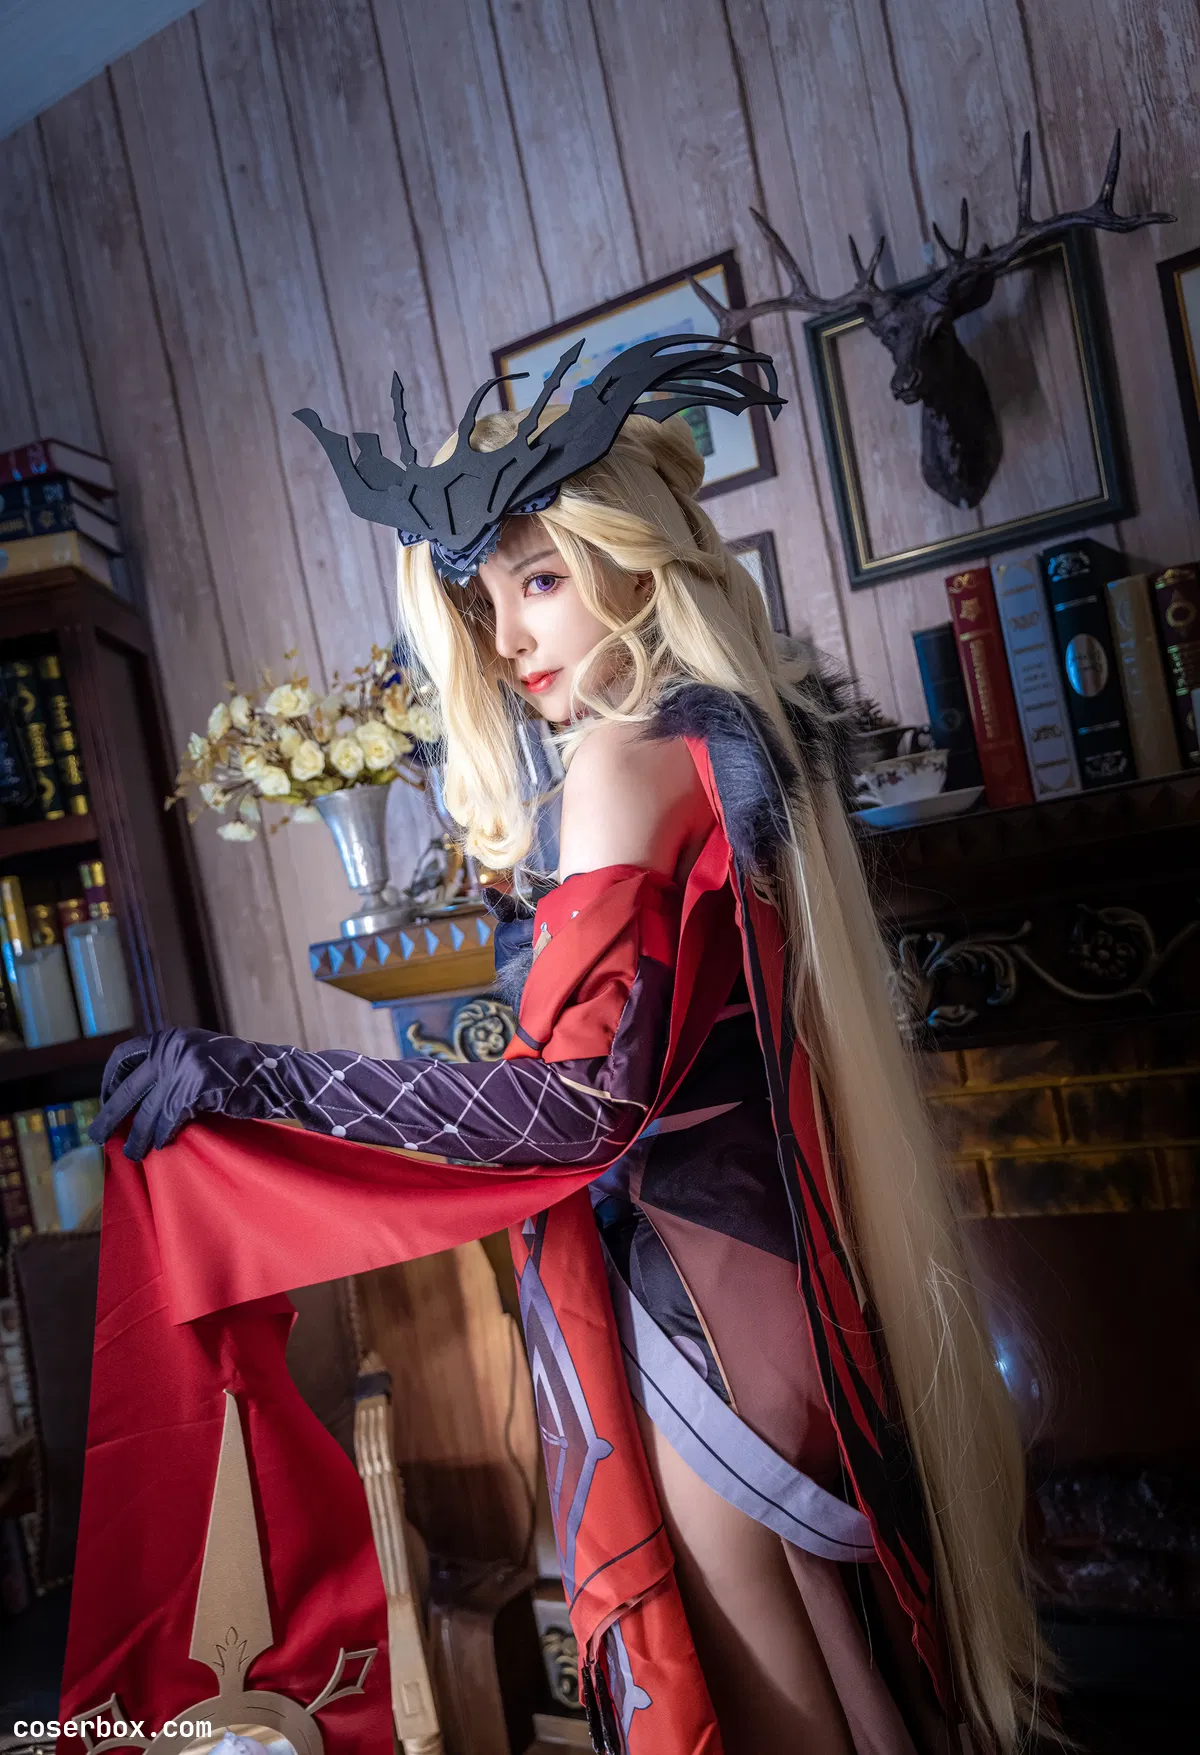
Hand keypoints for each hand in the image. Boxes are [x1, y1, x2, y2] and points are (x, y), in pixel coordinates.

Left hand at [90, 1027, 277, 1160]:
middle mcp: (172, 1047)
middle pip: (130, 1087)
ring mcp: (183, 1066)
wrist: (276, 1074)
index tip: (107, 1099)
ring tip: (132, 1153)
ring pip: (148, 1110)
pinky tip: (161, 1146)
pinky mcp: (195, 1087)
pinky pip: (169, 1119)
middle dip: (111, 1114)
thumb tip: (136, 1097)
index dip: (110, 1080)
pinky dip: (163, 1135)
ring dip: (138, 1136)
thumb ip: (171, 1066)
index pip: (123, 1056)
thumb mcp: (198, 1055)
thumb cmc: (239, 1072)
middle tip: (97, 1134)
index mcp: (170, 1037)